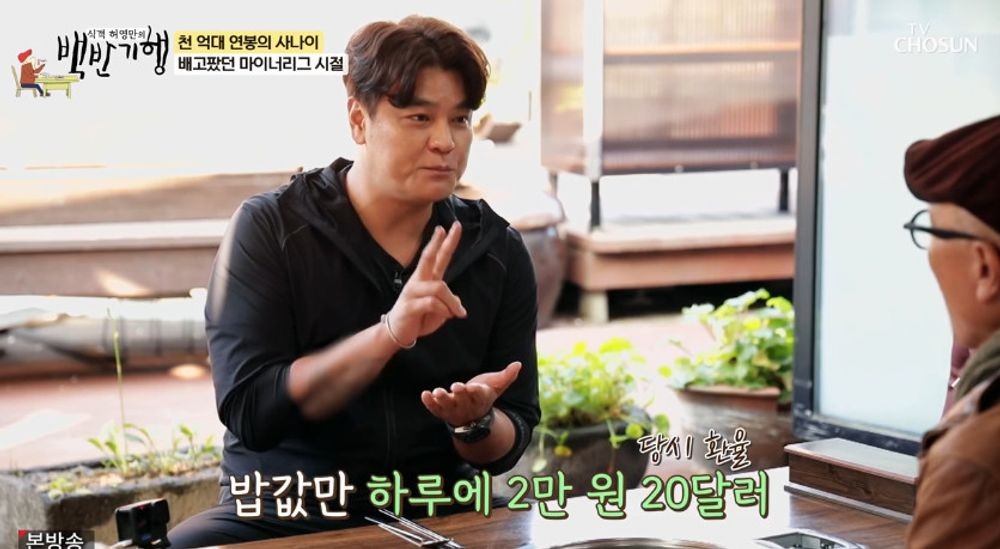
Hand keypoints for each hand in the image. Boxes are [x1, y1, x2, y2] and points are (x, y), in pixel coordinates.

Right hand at [384, 222, 465, 346]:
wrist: (397, 333)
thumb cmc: (419, 318)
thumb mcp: (440, 310)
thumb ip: (450, 301)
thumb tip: (456, 301)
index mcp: (427, 278)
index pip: (439, 256)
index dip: (447, 241)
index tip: (455, 225)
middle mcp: (419, 280)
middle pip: (429, 257)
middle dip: (439, 242)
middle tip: (450, 227)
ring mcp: (412, 292)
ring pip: (439, 287)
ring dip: (452, 302)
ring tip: (458, 313)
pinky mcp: (410, 305)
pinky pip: (432, 303)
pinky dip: (444, 310)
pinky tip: (446, 316)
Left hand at [421, 361, 521, 426]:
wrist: (472, 419)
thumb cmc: (482, 396)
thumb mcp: (496, 387)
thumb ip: (506, 376)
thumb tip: (519, 364)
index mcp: (481, 398)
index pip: (479, 394)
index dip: (475, 391)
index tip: (472, 387)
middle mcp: (467, 405)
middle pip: (463, 400)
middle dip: (459, 394)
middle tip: (455, 386)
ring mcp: (453, 409)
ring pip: (447, 406)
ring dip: (442, 399)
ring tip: (437, 392)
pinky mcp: (441, 411)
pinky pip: (434, 409)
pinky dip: (429, 403)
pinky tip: (424, 395)